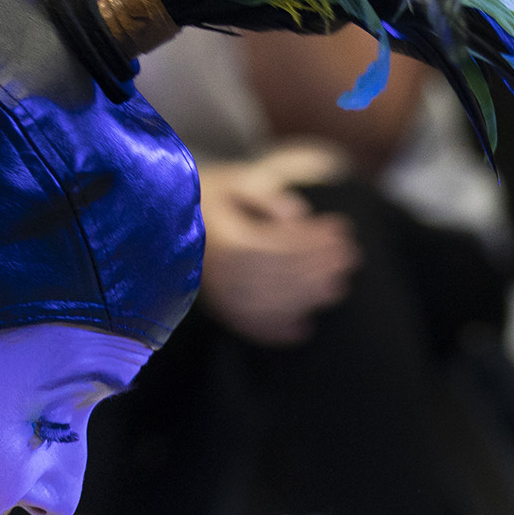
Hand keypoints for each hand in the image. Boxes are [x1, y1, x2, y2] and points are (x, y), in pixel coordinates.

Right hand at [196, 159, 357, 345]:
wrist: (161, 225)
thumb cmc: (205, 198)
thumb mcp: (232, 181)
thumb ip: (264, 195)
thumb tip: (297, 213)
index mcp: (224, 243)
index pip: (279, 246)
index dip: (314, 240)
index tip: (342, 229)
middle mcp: (221, 276)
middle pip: (281, 277)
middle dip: (321, 266)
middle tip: (351, 255)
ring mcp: (220, 299)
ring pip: (273, 305)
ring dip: (311, 297)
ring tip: (340, 284)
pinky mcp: (220, 314)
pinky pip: (254, 329)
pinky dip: (280, 333)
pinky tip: (305, 329)